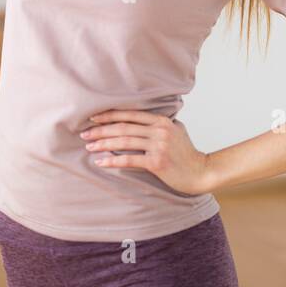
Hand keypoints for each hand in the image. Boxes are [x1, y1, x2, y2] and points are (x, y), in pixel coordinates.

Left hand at [81, 109, 212, 193]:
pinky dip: (112, 160)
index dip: (110, 115)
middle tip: (85, 134)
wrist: (200, 172)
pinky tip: (101, 161)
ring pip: (124, 141)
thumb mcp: (176, 131)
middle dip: (101, 130)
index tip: (93, 118)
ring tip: (89, 147)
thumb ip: (160, 125)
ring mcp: (159, 145)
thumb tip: (141, 121)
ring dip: (104, 144)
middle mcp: (160, 130)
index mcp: (162, 120)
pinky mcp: (157, 162)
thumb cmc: (186, 154)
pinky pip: (129, 159)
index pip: (130, 114)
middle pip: (124, 127)